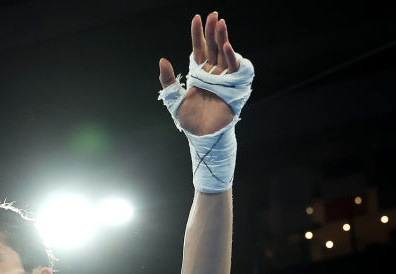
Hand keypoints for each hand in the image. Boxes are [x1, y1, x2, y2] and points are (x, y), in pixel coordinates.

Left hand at [159, 11, 240, 135]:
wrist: (201, 136)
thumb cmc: (189, 121)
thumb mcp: (174, 99)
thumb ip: (168, 80)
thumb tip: (162, 59)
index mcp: (199, 74)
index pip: (199, 49)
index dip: (198, 34)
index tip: (196, 18)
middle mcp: (212, 73)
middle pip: (213, 48)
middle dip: (213, 31)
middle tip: (213, 15)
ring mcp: (224, 79)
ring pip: (224, 54)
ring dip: (223, 38)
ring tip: (220, 23)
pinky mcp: (233, 87)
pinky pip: (233, 69)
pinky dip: (230, 57)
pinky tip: (226, 46)